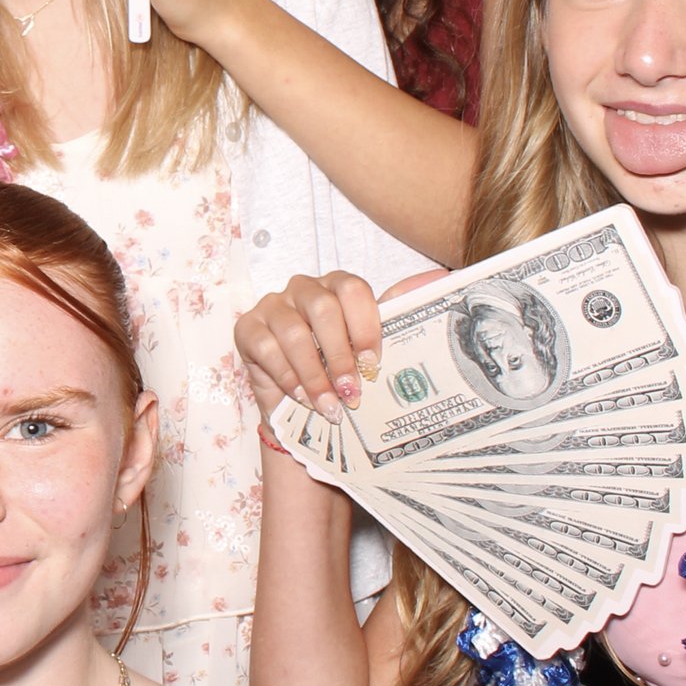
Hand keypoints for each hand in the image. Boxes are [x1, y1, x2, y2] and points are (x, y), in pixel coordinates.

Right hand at [234, 271, 388, 419]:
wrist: (297, 406)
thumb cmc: (334, 371)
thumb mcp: (365, 350)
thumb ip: (393, 317)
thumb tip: (438, 278)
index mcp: (336, 286)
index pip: (352, 289)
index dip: (365, 327)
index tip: (373, 364)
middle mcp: (303, 289)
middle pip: (323, 308)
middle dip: (340, 355)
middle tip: (352, 391)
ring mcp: (272, 306)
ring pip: (293, 331)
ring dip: (315, 375)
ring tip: (329, 405)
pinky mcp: (247, 327)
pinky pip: (267, 348)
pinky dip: (288, 377)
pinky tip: (301, 397)